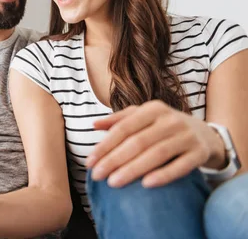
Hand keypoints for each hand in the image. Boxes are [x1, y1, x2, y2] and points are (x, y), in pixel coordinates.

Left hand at [86, 100, 225, 187]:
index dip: (105, 145)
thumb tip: (94, 125)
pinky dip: (164, 175)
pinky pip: (181, 166)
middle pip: (138, 142)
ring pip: (156, 154)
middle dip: (114, 160)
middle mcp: (170, 120)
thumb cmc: (164, 127)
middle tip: (97, 176)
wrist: (205, 134)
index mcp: (153, 109)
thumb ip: (119, 120)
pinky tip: (146, 185)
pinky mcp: (200, 153)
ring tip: (114, 182)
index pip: (124, 128)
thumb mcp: (143, 117)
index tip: (90, 162)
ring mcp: (186, 136)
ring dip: (133, 169)